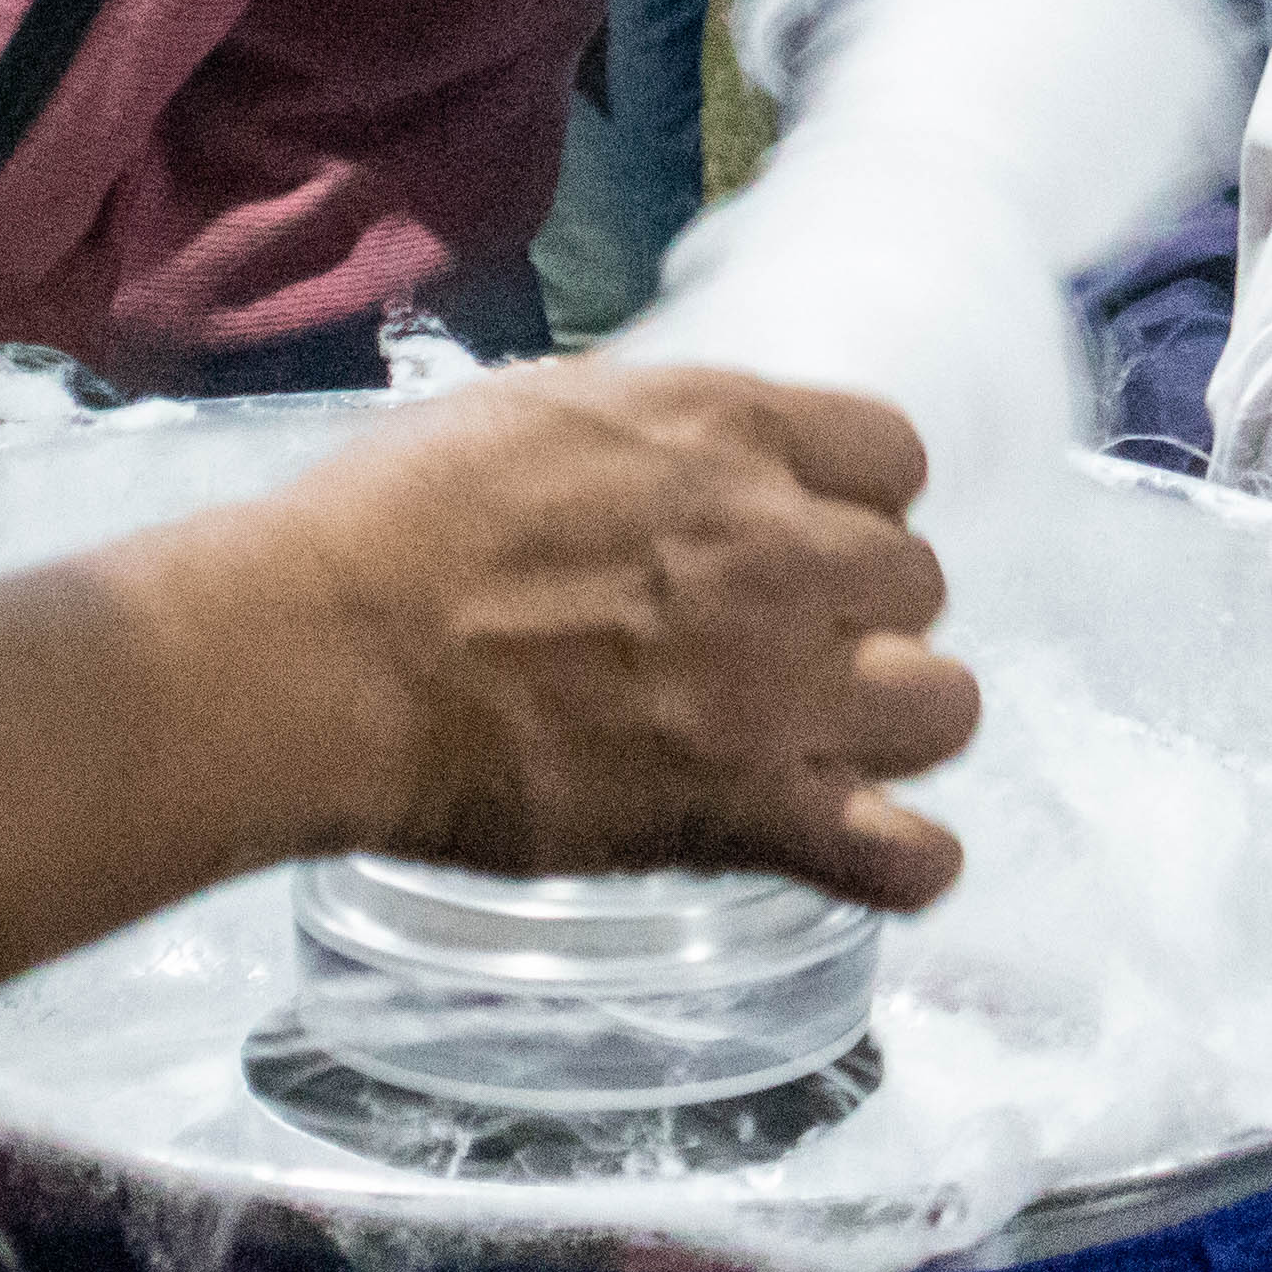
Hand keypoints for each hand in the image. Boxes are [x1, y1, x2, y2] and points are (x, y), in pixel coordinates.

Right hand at [211, 362, 980, 910]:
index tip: (796, 537)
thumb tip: (692, 461)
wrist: (326, 652)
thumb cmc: (396, 521)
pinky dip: (902, 863)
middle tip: (784, 648)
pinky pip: (902, 856)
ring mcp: (777, 685)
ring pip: (945, 706)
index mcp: (734, 432)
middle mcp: (784, 548)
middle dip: (863, 611)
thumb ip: (659, 439)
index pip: (893, 455)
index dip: (850, 503)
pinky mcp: (743, 808)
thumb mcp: (549, 408)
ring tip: (829, 743)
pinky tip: (866, 851)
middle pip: (919, 580)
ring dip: (897, 722)